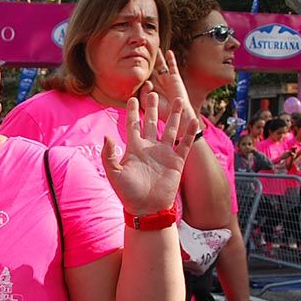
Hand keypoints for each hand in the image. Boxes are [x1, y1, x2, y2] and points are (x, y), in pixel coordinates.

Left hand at [103, 93, 195, 214]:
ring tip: (178, 99)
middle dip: (153, 108)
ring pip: (170, 129)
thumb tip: (106, 136)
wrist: (147, 208)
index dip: (133, 112)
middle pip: (152, 123)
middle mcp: (150, 148)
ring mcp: (164, 153)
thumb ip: (108, 155)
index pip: (133, 125)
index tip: (132, 98)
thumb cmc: (128, 193)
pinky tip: (193, 119)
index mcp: (134, 148)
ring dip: (174, 115)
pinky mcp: (177, 161)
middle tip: (153, 92)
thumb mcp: (114, 173)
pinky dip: (189, 132)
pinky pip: (185, 143)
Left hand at [145, 49, 199, 135]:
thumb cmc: (161, 112)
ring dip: (157, 57)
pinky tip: (168, 52)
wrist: (176, 114)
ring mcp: (165, 79)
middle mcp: (156, 82)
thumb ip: (143, 94)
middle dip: (146, 60)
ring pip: (160, 65)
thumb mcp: (147, 104)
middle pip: (149, 68)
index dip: (139, 76)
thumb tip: (147, 82)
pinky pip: (172, 66)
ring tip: (154, 47)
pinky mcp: (175, 78)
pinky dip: (170, 59)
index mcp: (147, 88)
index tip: (139, 76)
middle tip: (140, 49)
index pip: (141, 77)